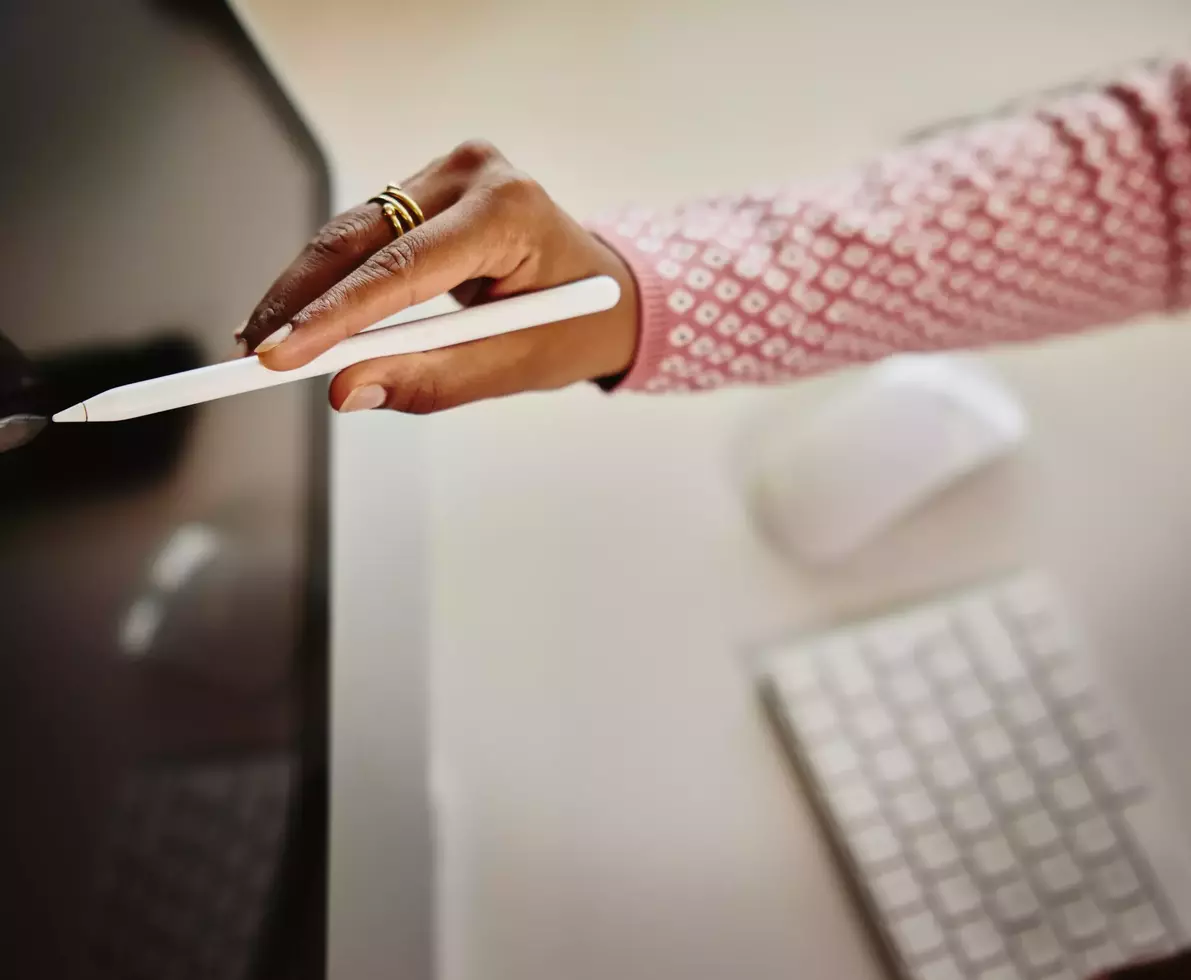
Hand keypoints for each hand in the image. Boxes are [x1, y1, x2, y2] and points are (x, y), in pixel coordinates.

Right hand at [238, 140, 638, 412]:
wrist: (604, 291)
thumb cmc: (570, 329)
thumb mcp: (509, 366)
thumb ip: (429, 379)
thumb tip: (344, 389)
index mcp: (507, 211)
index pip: (402, 267)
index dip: (333, 316)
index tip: (277, 356)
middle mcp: (474, 174)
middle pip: (361, 237)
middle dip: (300, 300)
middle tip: (252, 355)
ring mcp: (449, 171)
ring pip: (353, 232)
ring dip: (306, 288)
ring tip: (264, 341)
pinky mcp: (429, 185)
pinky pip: (365, 233)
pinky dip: (331, 277)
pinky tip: (298, 314)